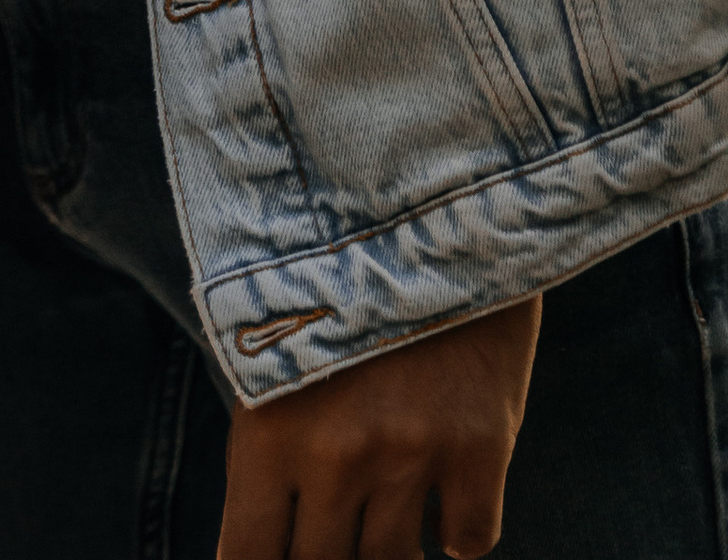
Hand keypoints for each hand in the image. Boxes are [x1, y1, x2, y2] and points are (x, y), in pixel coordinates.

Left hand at [219, 296, 539, 559]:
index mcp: (267, 428)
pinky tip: (445, 497)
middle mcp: (336, 454)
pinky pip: (469, 540)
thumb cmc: (333, 283)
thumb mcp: (275, 355)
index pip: (247, 559)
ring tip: (387, 517)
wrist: (426, 204)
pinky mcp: (481, 444)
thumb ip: (267, 451)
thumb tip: (258, 545)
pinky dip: (456, 531)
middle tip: (337, 529)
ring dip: (391, 549)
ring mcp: (411, 452)